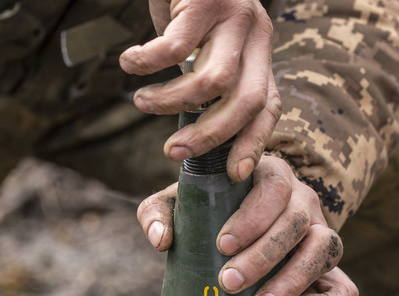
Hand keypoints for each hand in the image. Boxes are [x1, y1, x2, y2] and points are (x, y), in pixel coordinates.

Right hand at [119, 0, 280, 182]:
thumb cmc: (193, 3)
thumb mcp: (211, 42)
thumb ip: (208, 77)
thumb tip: (191, 128)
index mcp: (261, 52)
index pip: (268, 106)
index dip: (253, 143)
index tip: (232, 174)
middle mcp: (256, 36)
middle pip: (245, 100)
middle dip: (210, 135)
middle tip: (173, 152)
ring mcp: (234, 16)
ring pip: (212, 79)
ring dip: (172, 102)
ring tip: (142, 102)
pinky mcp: (205, 0)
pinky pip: (175, 46)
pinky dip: (148, 63)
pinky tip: (130, 64)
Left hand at [137, 156, 358, 295]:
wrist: (230, 240)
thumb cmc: (204, 215)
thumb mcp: (177, 205)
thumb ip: (158, 213)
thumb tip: (160, 240)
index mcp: (270, 176)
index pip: (273, 187)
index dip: (252, 217)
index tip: (222, 245)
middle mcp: (302, 201)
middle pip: (297, 221)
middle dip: (263, 254)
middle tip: (228, 283)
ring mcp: (321, 235)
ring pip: (326, 249)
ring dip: (293, 279)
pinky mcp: (331, 273)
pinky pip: (346, 288)